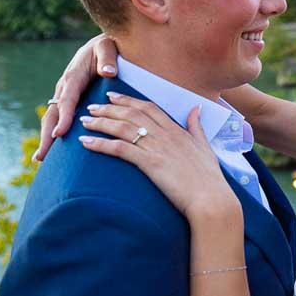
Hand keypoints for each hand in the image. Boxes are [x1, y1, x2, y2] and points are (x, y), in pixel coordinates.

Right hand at [36, 34, 119, 161]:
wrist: (99, 46)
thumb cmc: (105, 47)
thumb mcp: (107, 47)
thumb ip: (108, 58)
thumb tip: (109, 72)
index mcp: (73, 77)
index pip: (67, 100)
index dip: (64, 117)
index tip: (60, 134)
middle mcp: (64, 88)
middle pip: (53, 114)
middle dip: (47, 136)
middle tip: (42, 157)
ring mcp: (63, 96)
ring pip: (52, 119)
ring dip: (46, 139)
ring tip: (40, 160)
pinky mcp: (66, 101)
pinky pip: (58, 119)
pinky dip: (53, 135)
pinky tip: (52, 153)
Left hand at [78, 93, 240, 222]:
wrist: (211, 199)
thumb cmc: (209, 178)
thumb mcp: (205, 147)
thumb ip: (197, 126)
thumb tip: (196, 108)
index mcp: (177, 130)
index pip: (148, 108)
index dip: (128, 100)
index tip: (112, 96)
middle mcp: (165, 135)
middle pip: (131, 114)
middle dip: (108, 108)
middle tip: (91, 106)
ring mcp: (157, 148)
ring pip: (123, 128)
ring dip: (100, 123)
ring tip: (84, 122)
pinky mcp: (150, 163)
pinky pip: (120, 149)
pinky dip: (101, 144)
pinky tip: (87, 142)